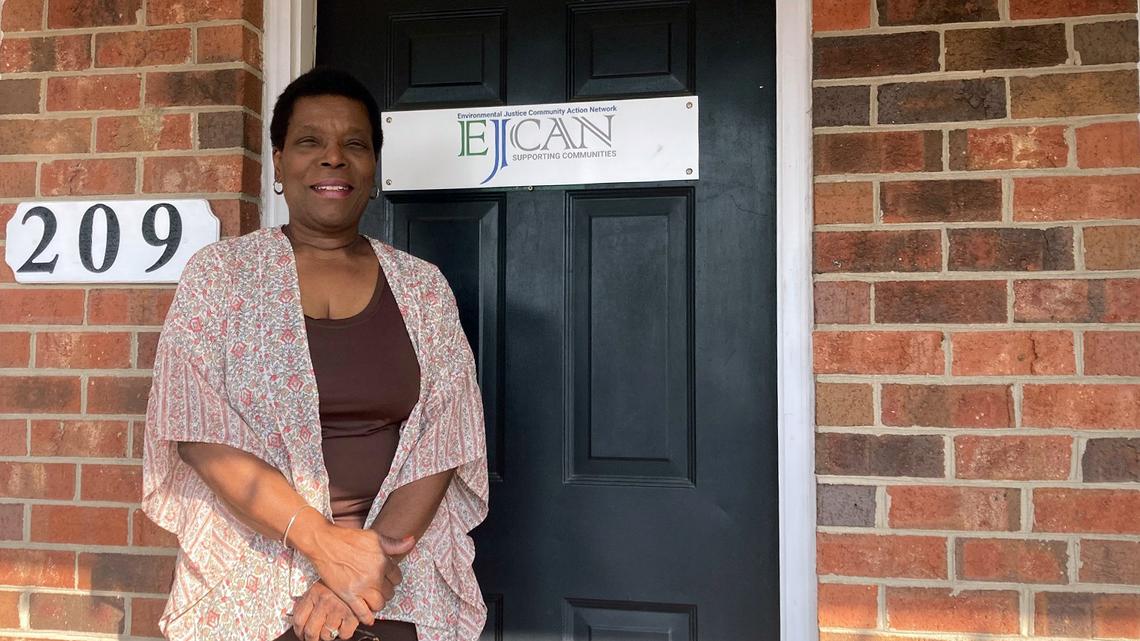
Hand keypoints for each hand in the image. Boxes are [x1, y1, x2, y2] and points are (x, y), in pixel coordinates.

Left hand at [292, 581, 358, 640]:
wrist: (361, 571)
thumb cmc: (340, 579)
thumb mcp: (320, 584)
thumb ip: (308, 599)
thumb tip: (297, 614)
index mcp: (314, 593)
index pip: (298, 620)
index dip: (299, 632)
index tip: (302, 635)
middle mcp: (325, 601)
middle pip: (310, 632)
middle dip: (312, 638)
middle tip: (314, 638)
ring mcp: (338, 609)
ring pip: (326, 635)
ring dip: (328, 636)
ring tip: (331, 629)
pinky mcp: (353, 615)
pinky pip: (344, 634)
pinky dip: (343, 634)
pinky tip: (344, 626)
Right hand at [294, 516, 414, 624]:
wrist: (325, 543)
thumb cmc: (348, 538)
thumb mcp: (374, 537)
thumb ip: (393, 543)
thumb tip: (410, 541)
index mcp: (382, 561)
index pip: (397, 577)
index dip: (392, 578)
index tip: (387, 577)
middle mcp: (374, 576)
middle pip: (389, 592)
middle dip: (385, 590)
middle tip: (378, 587)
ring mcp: (361, 587)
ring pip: (379, 604)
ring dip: (377, 603)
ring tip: (372, 598)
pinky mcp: (348, 595)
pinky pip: (362, 613)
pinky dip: (367, 617)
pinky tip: (368, 616)